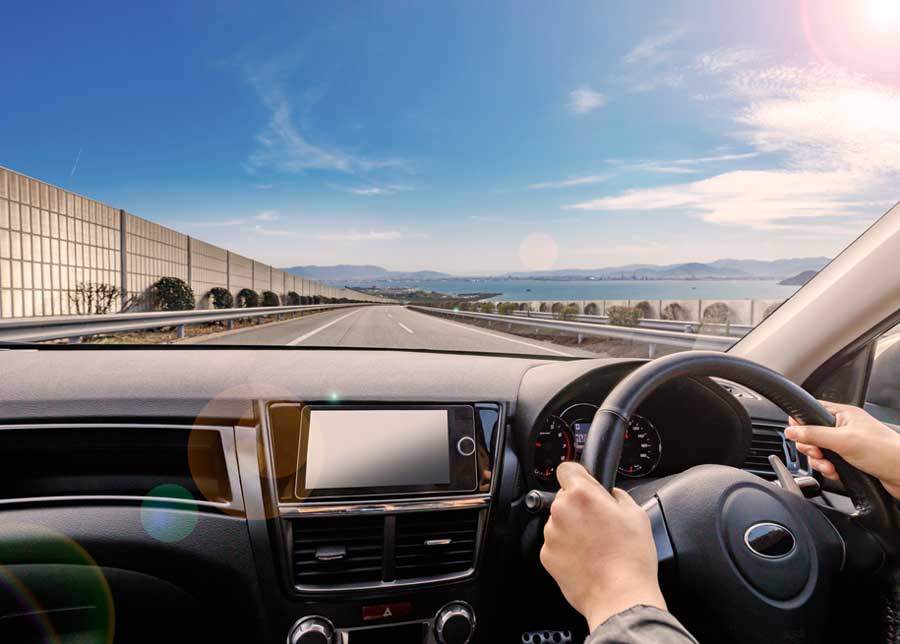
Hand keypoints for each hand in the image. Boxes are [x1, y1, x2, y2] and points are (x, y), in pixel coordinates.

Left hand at [539, 462, 664, 631]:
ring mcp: (551, 534)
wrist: (620, 597)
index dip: (579, 476)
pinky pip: (556, 544)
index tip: (584, 484)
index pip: (567, 469)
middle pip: (565, 498)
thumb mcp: (636, 513)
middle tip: (600, 524)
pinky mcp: (546, 555)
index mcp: (581, 494)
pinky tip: (587, 559)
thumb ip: (616, 495)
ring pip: (560, 522)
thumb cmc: (631, 558)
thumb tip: (609, 493)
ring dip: (573, 528)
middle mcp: (561, 511)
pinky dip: (567, 549)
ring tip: (596, 546)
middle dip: (579, 506)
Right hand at [785, 401, 899, 499]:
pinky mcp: (849, 460)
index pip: (811, 411)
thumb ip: (814, 434)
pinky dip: (828, 469)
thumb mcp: (843, 440)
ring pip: (818, 451)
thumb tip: (790, 430)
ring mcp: (846, 444)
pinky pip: (828, 463)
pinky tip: (836, 472)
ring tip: (829, 466)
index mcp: (843, 415)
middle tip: (818, 452)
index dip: (801, 423)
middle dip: (810, 446)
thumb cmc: (885, 451)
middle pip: (811, 434)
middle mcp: (843, 428)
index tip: (801, 436)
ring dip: (820, 461)